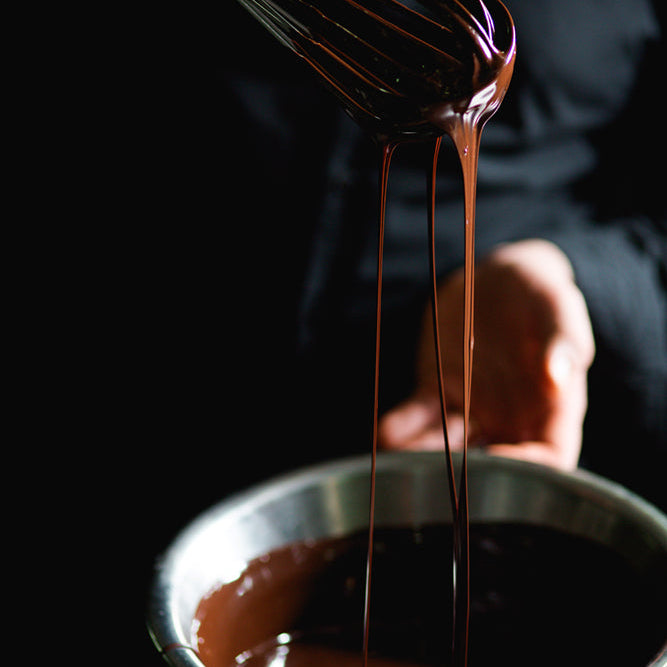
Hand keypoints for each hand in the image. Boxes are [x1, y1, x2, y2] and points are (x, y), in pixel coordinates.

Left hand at [378, 240, 594, 468]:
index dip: (525, 472)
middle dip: (465, 480)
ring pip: (448, 450)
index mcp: (552, 410)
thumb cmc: (537, 294)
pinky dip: (402, 428)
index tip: (494, 467)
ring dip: (424, 460)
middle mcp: (510, 421)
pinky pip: (419, 418)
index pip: (548, 460)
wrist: (496, 280)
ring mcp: (471, 410)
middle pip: (493, 469)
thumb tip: (559, 374)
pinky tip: (385, 432)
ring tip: (402, 463)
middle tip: (438, 481)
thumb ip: (563, 339)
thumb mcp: (557, 305)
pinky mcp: (438, 393)